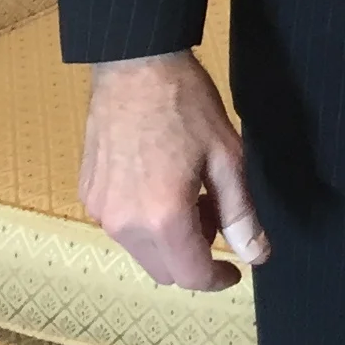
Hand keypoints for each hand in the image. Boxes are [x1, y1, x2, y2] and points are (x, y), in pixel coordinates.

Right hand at [78, 51, 269, 289]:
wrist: (134, 64)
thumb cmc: (186, 104)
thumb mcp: (226, 157)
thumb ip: (240, 214)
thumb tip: (256, 256)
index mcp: (163, 217)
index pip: (191, 276)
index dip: (218, 279)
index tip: (236, 269)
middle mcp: (124, 223)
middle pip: (163, 271)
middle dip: (194, 256)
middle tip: (214, 213)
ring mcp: (101, 210)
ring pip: (141, 250)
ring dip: (168, 239)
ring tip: (188, 192)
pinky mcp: (89, 193)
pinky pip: (121, 226)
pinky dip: (144, 220)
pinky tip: (159, 181)